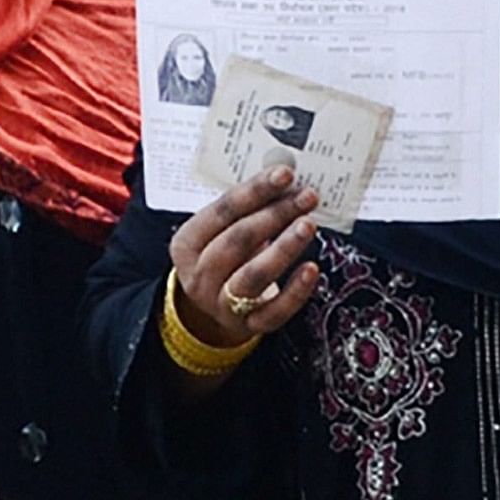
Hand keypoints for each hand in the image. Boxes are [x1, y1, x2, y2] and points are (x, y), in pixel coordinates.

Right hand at [164, 166, 320, 370]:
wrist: (215, 306)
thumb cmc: (224, 256)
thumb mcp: (221, 230)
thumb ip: (246, 208)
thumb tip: (285, 180)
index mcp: (187, 244)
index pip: (221, 212)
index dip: (254, 191)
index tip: (285, 173)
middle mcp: (199, 276)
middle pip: (237, 241)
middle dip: (275, 215)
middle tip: (306, 196)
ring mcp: (221, 304)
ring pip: (252, 277)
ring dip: (284, 248)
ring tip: (308, 224)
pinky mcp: (248, 326)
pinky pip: (273, 312)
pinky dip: (294, 292)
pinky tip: (312, 269)